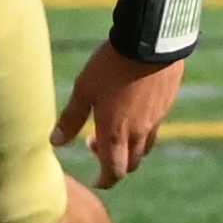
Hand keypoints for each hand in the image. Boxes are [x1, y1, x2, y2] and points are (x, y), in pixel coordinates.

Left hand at [52, 41, 187, 183]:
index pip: (113, 171)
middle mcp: (139, 132)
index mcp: (116, 133)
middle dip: (114, 164)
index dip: (105, 180)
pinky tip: (133, 111)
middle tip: (96, 145)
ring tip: (115, 129)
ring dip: (130, 148)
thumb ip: (71, 118)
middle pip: (130, 163)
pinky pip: (155, 128)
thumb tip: (55, 142)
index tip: (97, 180)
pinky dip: (143, 131)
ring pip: (145, 147)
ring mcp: (156, 119)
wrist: (150, 42)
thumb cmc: (111, 66)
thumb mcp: (84, 89)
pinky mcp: (167, 104)